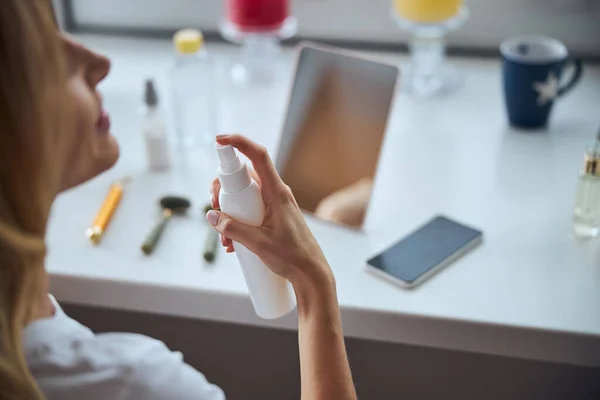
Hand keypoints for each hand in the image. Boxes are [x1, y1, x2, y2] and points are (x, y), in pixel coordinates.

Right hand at [207, 135, 333, 289]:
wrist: (311, 274)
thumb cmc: (292, 257)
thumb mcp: (258, 243)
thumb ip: (233, 229)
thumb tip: (211, 216)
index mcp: (277, 193)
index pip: (258, 156)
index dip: (239, 142)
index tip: (219, 139)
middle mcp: (276, 193)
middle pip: (244, 176)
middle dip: (223, 189)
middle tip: (214, 208)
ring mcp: (274, 204)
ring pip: (244, 195)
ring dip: (228, 211)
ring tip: (225, 239)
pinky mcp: (272, 216)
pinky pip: (250, 209)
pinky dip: (237, 221)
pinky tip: (231, 243)